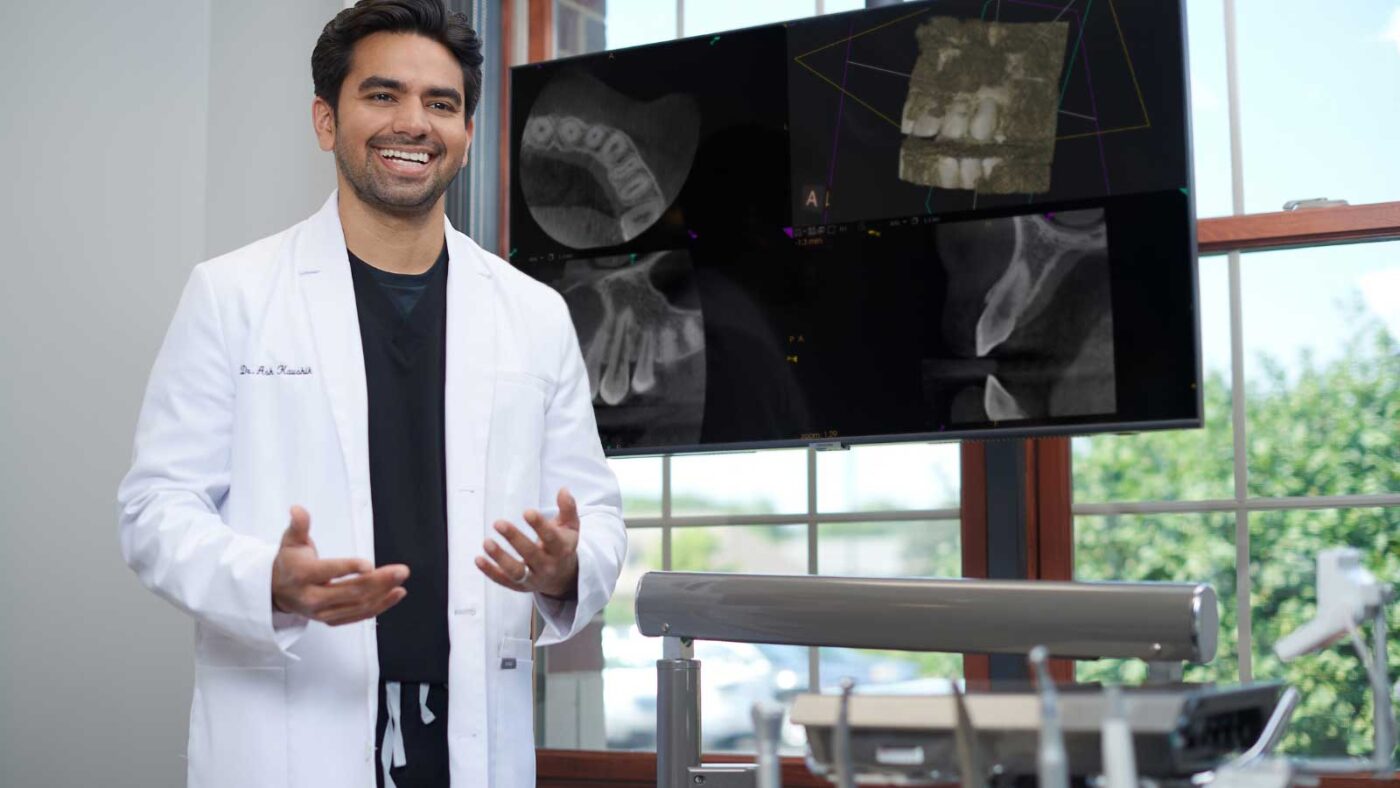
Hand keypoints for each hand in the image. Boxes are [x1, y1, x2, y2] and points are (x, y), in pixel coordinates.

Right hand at [271, 505, 408, 625]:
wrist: (277, 591)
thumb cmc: (290, 561)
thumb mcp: (291, 541)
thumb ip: (299, 525)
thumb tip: (297, 509)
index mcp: (302, 575)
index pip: (328, 571)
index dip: (349, 568)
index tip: (369, 564)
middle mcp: (311, 597)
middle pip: (349, 591)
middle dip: (378, 581)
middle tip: (401, 571)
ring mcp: (321, 612)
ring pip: (357, 605)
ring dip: (383, 594)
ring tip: (400, 582)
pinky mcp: (330, 619)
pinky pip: (358, 615)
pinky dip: (379, 607)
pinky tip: (395, 595)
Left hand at [476, 488, 579, 598]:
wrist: (563, 577)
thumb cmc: (562, 545)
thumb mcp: (570, 527)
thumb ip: (568, 508)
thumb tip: (564, 490)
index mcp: (561, 549)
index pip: (551, 538)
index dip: (539, 525)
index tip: (527, 512)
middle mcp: (548, 566)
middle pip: (531, 554)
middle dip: (514, 538)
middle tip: (498, 523)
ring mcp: (533, 578)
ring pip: (516, 571)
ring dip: (500, 558)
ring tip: (487, 543)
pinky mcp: (519, 586)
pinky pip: (503, 580)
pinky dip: (490, 571)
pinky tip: (479, 559)